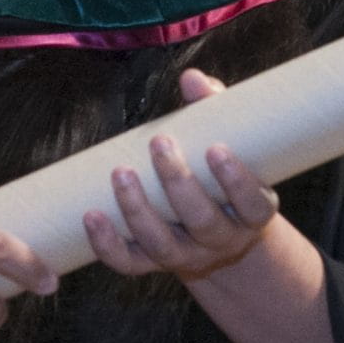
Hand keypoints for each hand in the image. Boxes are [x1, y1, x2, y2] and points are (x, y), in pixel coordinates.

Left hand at [82, 69, 279, 282]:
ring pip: (162, 244)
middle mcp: (221, 239)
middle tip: (160, 143)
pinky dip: (107, 245)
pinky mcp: (154, 264)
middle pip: (202, 221)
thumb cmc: (219, 175)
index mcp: (252, 213)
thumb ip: (214, 110)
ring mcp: (186, 256)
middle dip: (179, 183)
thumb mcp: (229, 145)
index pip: (252, 204)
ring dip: (138, 210)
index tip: (216, 149)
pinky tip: (91, 216)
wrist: (217, 235)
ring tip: (120, 173)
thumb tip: (192, 78)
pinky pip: (129, 263)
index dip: (236, 181)